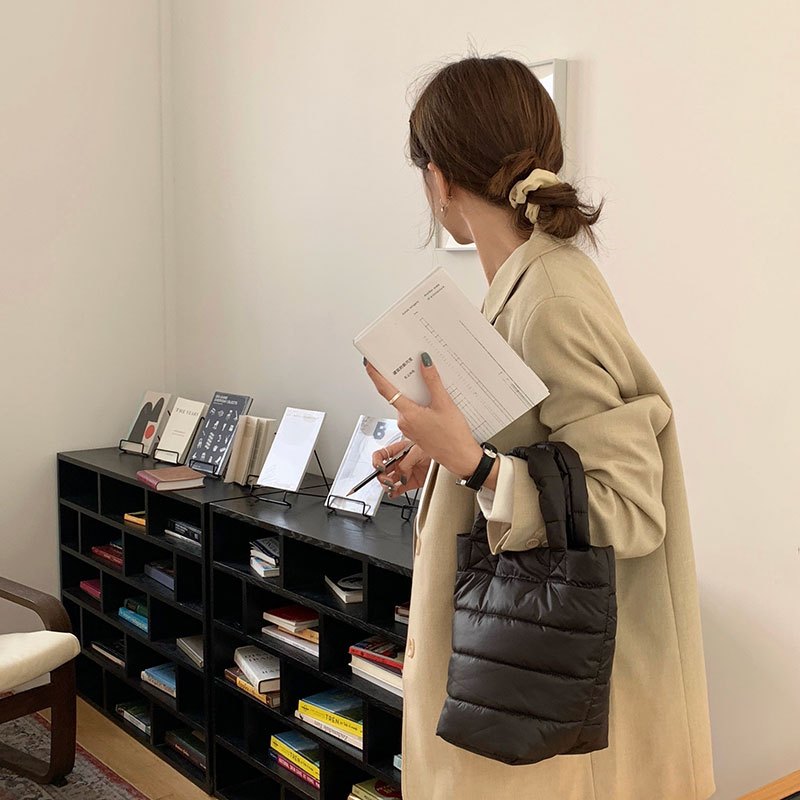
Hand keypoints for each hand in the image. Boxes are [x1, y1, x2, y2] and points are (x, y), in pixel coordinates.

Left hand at [363, 352, 483, 479]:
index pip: (385, 390)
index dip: (375, 375)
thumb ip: (433, 381)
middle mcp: (405, 421)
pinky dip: (418, 402)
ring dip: (412, 392)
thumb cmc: (453, 437)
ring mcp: (409, 427)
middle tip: (405, 363)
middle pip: (396, 394)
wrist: (461, 458)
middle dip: (400, 380)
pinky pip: (412, 411)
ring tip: (425, 381)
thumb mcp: (445, 404)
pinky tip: (430, 398)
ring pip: (405, 403)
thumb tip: (424, 363)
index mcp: (408, 414)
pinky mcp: (415, 430)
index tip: (370, 363)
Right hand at [370, 438, 430, 498]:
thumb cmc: (432, 448)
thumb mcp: (418, 451)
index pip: (380, 455)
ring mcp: (405, 472)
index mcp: (398, 450)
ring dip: (388, 486)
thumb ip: (406, 463)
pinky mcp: (411, 482)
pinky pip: (399, 489)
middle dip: (382, 477)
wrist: (445, 457)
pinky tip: (393, 493)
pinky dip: (395, 492)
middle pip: (383, 471)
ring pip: (390, 481)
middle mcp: (399, 462)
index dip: (377, 462)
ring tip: (392, 488)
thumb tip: (400, 474)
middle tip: (388, 481)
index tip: (380, 468)